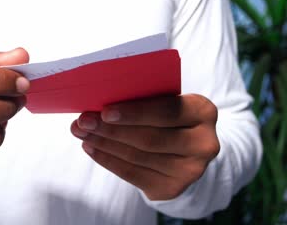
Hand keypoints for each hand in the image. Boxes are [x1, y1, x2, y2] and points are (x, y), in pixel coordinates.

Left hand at [70, 94, 219, 199]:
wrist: (187, 148)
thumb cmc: (168, 116)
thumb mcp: (166, 101)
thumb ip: (143, 99)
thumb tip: (98, 100)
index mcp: (203, 112)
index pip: (167, 111)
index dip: (134, 113)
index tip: (104, 111)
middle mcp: (203, 143)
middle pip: (150, 138)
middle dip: (111, 130)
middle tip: (83, 122)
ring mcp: (190, 170)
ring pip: (138, 156)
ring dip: (104, 144)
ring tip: (83, 134)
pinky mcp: (173, 188)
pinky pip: (133, 175)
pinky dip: (108, 161)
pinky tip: (92, 149)